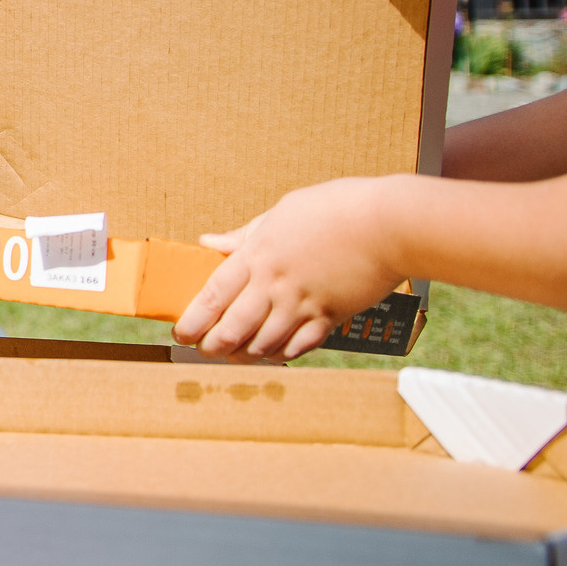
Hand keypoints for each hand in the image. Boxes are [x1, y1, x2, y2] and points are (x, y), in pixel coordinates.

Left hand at [174, 176, 406, 359]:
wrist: (387, 224)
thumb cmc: (335, 209)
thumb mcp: (280, 213)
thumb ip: (244, 235)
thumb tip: (210, 242)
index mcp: (257, 256)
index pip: (213, 296)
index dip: (192, 320)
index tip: (179, 332)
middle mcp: (275, 285)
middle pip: (232, 328)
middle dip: (212, 345)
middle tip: (202, 350)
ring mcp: (304, 304)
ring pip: (263, 343)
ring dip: (244, 354)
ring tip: (233, 356)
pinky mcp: (331, 316)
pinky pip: (300, 346)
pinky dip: (282, 354)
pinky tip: (274, 354)